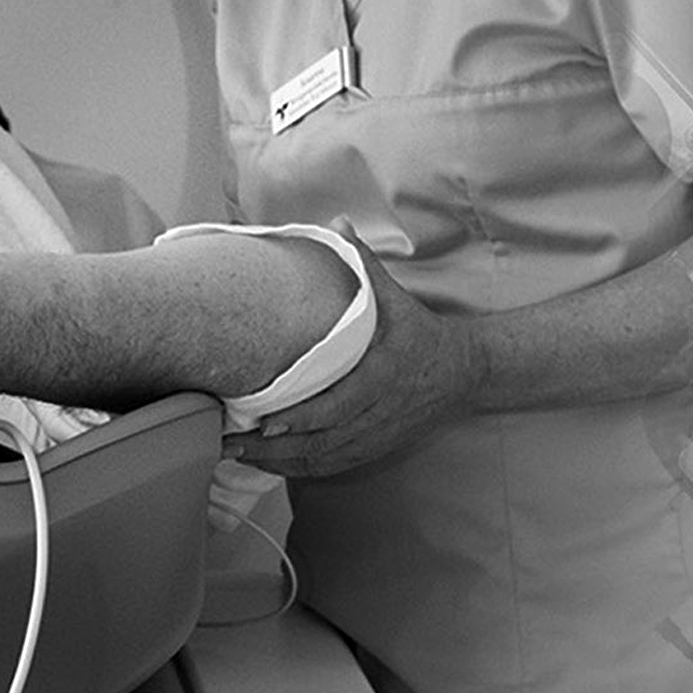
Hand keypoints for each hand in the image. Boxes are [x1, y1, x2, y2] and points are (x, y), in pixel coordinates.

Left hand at [228, 240, 481, 477]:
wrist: (463, 372)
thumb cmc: (421, 332)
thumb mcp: (397, 298)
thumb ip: (364, 264)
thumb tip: (337, 224)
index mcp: (386, 372)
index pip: (342, 403)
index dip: (304, 417)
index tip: (266, 421)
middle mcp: (382, 410)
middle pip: (324, 439)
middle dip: (275, 447)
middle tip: (230, 442)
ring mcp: (378, 434)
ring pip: (324, 458)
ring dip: (280, 462)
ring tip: (237, 455)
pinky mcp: (375, 448)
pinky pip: (332, 465)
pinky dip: (298, 468)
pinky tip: (268, 463)